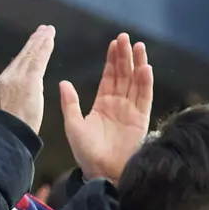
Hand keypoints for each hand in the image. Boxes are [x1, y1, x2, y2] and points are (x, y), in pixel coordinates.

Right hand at [0, 25, 55, 134]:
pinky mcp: (29, 80)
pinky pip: (38, 59)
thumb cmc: (4, 133)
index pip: (14, 67)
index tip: (31, 46)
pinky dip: (44, 47)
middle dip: (33, 43)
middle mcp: (5, 79)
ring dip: (40, 41)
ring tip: (48, 31)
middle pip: (21, 57)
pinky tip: (50, 38)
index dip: (24, 54)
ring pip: (30, 55)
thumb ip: (6, 103)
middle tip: (42, 30)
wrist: (4, 135)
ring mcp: (16, 78)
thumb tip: (11, 100)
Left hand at [59, 33, 152, 183]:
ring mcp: (131, 111)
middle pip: (124, 75)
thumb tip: (63, 82)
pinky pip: (144, 98)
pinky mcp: (141, 119)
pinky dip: (146, 83)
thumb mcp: (73, 125)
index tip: (113, 43)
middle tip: (125, 37)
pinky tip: (145, 68)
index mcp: (102, 104)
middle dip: (125, 56)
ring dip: (137, 64)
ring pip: (136, 82)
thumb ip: (70, 104)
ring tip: (138, 46)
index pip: (109, 76)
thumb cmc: (86, 153)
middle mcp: (118, 104)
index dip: (112, 60)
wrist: (102, 172)